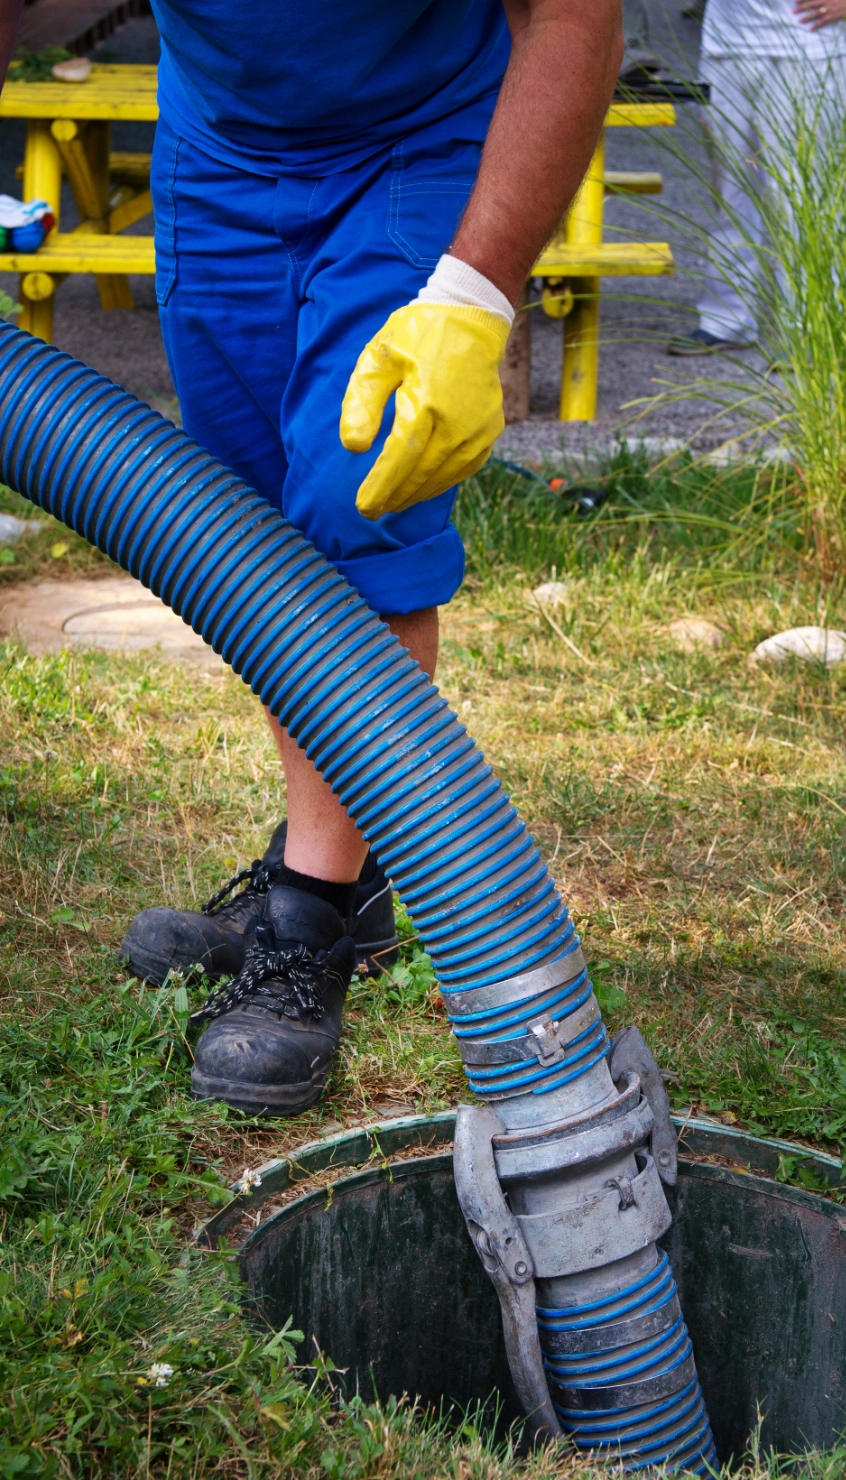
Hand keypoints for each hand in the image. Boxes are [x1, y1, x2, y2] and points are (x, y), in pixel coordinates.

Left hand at [340, 301, 509, 520]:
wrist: (471, 318)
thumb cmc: (417, 336)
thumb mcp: (379, 357)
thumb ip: (362, 401)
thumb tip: (353, 447)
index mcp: (427, 401)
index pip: (400, 457)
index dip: (381, 486)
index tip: (364, 506)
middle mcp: (458, 422)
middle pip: (421, 474)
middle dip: (394, 496)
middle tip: (372, 511)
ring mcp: (479, 429)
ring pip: (443, 476)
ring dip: (416, 494)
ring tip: (393, 504)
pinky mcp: (490, 432)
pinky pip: (464, 469)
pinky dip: (440, 483)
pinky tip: (421, 488)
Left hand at [794, 0, 845, 28]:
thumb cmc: (842, 0)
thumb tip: (818, 3)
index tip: (795, 1)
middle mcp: (827, 1)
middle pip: (812, 4)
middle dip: (802, 7)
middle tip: (793, 11)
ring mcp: (830, 9)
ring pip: (816, 13)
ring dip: (807, 17)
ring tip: (799, 21)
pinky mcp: (833, 16)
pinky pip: (823, 21)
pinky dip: (817, 25)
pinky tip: (811, 29)